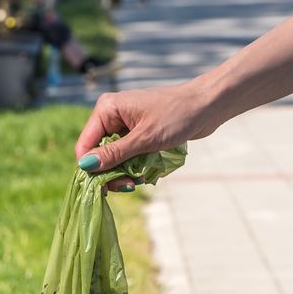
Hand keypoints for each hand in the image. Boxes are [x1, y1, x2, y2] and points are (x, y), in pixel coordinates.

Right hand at [75, 80, 220, 188]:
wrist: (207, 105)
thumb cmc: (177, 116)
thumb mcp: (144, 139)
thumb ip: (115, 154)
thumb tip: (86, 166)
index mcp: (107, 109)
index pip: (85, 145)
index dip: (92, 168)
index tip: (107, 187)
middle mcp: (112, 115)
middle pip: (99, 154)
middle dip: (112, 173)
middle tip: (130, 185)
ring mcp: (125, 125)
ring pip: (114, 158)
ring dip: (125, 172)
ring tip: (141, 178)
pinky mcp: (138, 133)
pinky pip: (128, 156)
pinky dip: (135, 166)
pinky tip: (147, 171)